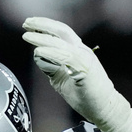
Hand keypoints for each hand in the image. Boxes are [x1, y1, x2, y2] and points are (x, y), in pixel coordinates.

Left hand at [21, 17, 130, 131]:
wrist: (105, 108)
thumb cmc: (86, 95)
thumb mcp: (62, 78)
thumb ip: (51, 67)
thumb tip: (37, 56)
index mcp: (79, 51)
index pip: (62, 32)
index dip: (46, 26)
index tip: (30, 24)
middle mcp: (83, 51)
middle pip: (62, 31)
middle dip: (43, 25)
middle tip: (26, 23)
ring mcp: (85, 59)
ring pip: (61, 43)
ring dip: (42, 39)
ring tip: (27, 36)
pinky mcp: (85, 70)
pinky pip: (65, 58)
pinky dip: (50, 53)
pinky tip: (38, 51)